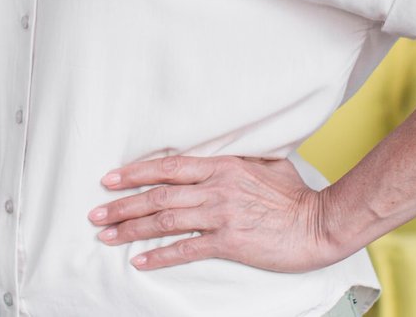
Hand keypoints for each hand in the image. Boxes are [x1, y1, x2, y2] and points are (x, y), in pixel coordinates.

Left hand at [89, 155, 343, 273]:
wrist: (320, 223)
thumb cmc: (296, 196)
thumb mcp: (266, 164)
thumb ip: (238, 161)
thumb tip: (222, 154)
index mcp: (221, 166)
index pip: (167, 167)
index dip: (135, 172)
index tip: (109, 179)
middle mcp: (215, 188)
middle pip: (158, 194)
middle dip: (122, 204)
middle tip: (95, 211)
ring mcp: (221, 214)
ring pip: (165, 219)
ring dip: (132, 228)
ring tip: (106, 235)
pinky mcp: (230, 241)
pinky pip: (186, 248)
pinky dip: (160, 255)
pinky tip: (140, 260)